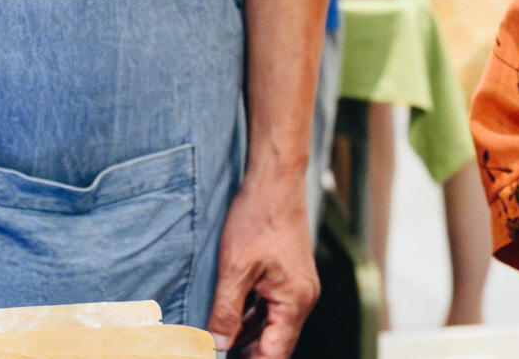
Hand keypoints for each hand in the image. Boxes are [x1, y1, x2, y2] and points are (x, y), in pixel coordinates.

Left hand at [207, 173, 318, 357]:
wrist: (275, 177)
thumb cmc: (259, 216)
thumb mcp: (234, 268)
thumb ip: (225, 313)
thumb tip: (216, 347)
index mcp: (295, 300)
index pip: (274, 354)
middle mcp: (303, 296)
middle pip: (275, 343)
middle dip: (246, 353)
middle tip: (214, 352)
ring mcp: (298, 284)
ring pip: (271, 325)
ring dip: (247, 336)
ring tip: (217, 340)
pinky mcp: (290, 273)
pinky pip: (272, 306)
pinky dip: (252, 315)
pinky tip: (229, 317)